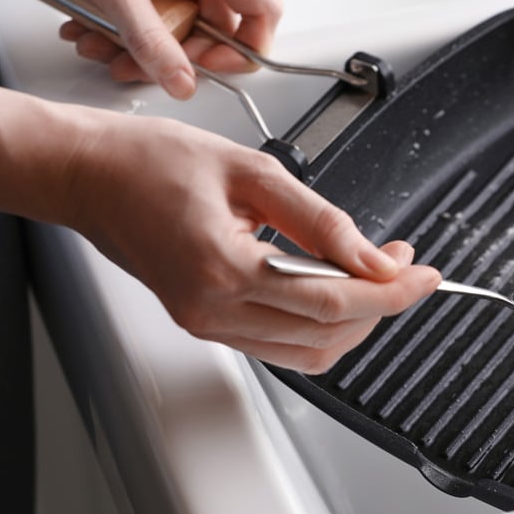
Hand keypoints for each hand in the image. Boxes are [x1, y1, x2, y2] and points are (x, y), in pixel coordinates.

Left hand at [0, 0, 281, 97]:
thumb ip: (150, 41)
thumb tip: (183, 81)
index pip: (260, 6)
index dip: (246, 47)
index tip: (213, 69)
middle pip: (215, 22)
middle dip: (177, 53)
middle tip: (146, 66)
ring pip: (181, 21)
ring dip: (143, 45)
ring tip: (103, 47)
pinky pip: (156, 8)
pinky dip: (128, 27)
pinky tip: (94, 29)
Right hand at [64, 110, 440, 372]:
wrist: (87, 176)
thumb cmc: (151, 162)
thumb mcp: (253, 171)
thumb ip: (322, 219)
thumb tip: (374, 256)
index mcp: (223, 269)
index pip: (332, 301)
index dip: (391, 292)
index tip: (425, 274)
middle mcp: (213, 311)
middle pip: (327, 334)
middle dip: (381, 304)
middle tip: (404, 264)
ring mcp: (207, 325)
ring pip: (308, 351)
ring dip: (355, 320)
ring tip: (378, 273)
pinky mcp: (206, 324)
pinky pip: (280, 344)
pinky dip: (321, 324)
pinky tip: (337, 288)